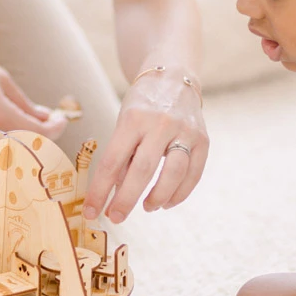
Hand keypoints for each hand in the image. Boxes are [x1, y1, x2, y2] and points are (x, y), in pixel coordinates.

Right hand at [0, 37, 67, 144]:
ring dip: (29, 143)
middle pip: (31, 151)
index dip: (57, 128)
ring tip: (33, 122)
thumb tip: (45, 117)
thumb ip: (25, 104)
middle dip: (45, 138)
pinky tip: (14, 129)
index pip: (41, 135)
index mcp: (1, 119)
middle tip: (49, 120)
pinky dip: (12, 145)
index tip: (61, 118)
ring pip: (15, 155)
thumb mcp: (2, 81)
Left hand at [83, 70, 207, 224]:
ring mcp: (185, 131)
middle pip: (142, 170)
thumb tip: (113, 195)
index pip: (112, 161)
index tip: (92, 211)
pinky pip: (193, 174)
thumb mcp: (124, 123)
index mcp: (133, 119)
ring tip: (147, 207)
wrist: (175, 78)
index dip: (100, 190)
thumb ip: (122, 157)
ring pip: (173, 174)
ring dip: (157, 197)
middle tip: (116, 217)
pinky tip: (167, 202)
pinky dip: (179, 193)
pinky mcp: (203, 139)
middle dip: (126, 200)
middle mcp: (160, 124)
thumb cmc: (142, 105)